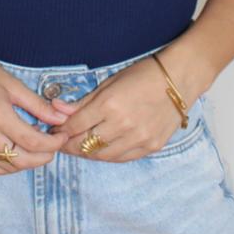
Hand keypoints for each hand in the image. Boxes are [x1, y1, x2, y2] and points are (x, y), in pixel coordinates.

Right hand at [0, 40, 79, 175]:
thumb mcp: (12, 83)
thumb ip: (37, 104)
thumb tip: (60, 118)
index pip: (31, 141)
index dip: (53, 143)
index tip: (63, 134)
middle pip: (22, 160)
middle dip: (45, 156)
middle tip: (56, 143)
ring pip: (9, 167)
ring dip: (29, 162)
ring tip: (40, 146)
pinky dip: (12, 165)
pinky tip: (21, 150)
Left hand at [48, 55, 183, 161]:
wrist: (179, 79)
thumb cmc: (142, 75)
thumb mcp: (110, 83)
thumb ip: (83, 101)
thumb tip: (57, 109)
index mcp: (109, 104)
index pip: (75, 126)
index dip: (61, 131)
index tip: (54, 131)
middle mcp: (123, 125)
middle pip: (85, 145)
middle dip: (69, 145)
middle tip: (62, 142)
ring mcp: (138, 138)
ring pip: (102, 156)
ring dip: (86, 152)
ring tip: (79, 146)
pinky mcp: (150, 147)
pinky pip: (121, 158)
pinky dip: (108, 155)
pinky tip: (100, 148)